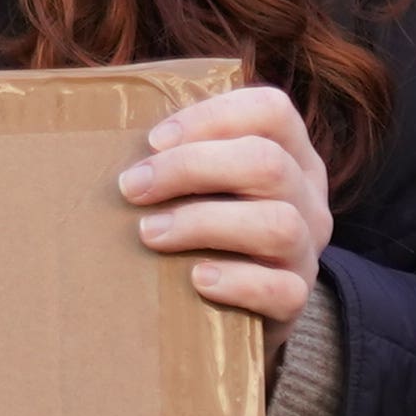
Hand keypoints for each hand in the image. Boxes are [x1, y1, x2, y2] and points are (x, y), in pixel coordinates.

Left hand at [119, 82, 328, 330]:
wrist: (241, 305)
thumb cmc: (208, 225)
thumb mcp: (209, 183)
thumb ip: (180, 154)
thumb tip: (107, 136)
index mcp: (291, 152)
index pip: (271, 111)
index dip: (210, 117)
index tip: (153, 140)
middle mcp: (308, 195)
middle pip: (266, 164)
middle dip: (191, 168)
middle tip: (133, 188)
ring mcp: (307, 249)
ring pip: (277, 224)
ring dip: (203, 223)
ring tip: (150, 233)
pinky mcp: (297, 298)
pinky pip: (280, 289)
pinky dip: (235, 282)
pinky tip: (196, 279)